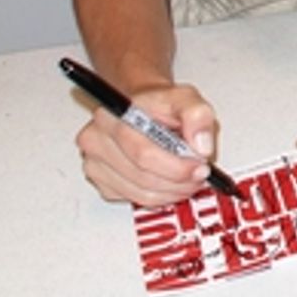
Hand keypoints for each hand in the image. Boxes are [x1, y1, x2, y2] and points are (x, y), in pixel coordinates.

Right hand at [76, 81, 217, 206]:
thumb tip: (201, 146)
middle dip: (179, 180)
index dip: (175, 166)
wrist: (143, 109)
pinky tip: (171, 181)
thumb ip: (198, 115)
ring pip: (140, 193)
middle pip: (142, 176)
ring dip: (172, 191)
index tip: (199, 167)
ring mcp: (95, 163)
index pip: (143, 152)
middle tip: (200, 174)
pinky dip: (159, 196)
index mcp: (114, 114)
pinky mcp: (101, 181)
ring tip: (189, 178)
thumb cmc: (160, 104)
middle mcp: (96, 139)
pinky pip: (134, 199)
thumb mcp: (186, 98)